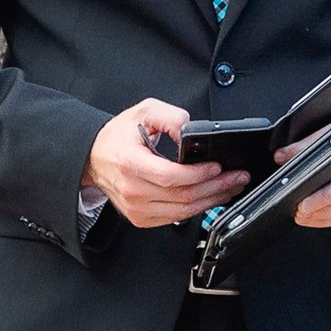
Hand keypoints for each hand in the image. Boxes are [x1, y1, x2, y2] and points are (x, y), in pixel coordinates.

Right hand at [85, 99, 247, 228]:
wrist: (94, 158)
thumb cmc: (118, 137)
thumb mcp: (143, 112)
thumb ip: (170, 117)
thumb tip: (191, 131)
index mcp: (130, 163)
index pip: (171, 176)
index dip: (199, 174)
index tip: (218, 166)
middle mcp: (132, 190)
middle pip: (183, 196)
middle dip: (216, 187)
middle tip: (237, 177)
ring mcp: (137, 208)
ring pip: (183, 211)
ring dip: (212, 200)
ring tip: (231, 187)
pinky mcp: (141, 218)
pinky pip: (176, 218)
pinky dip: (197, 208)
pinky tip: (211, 197)